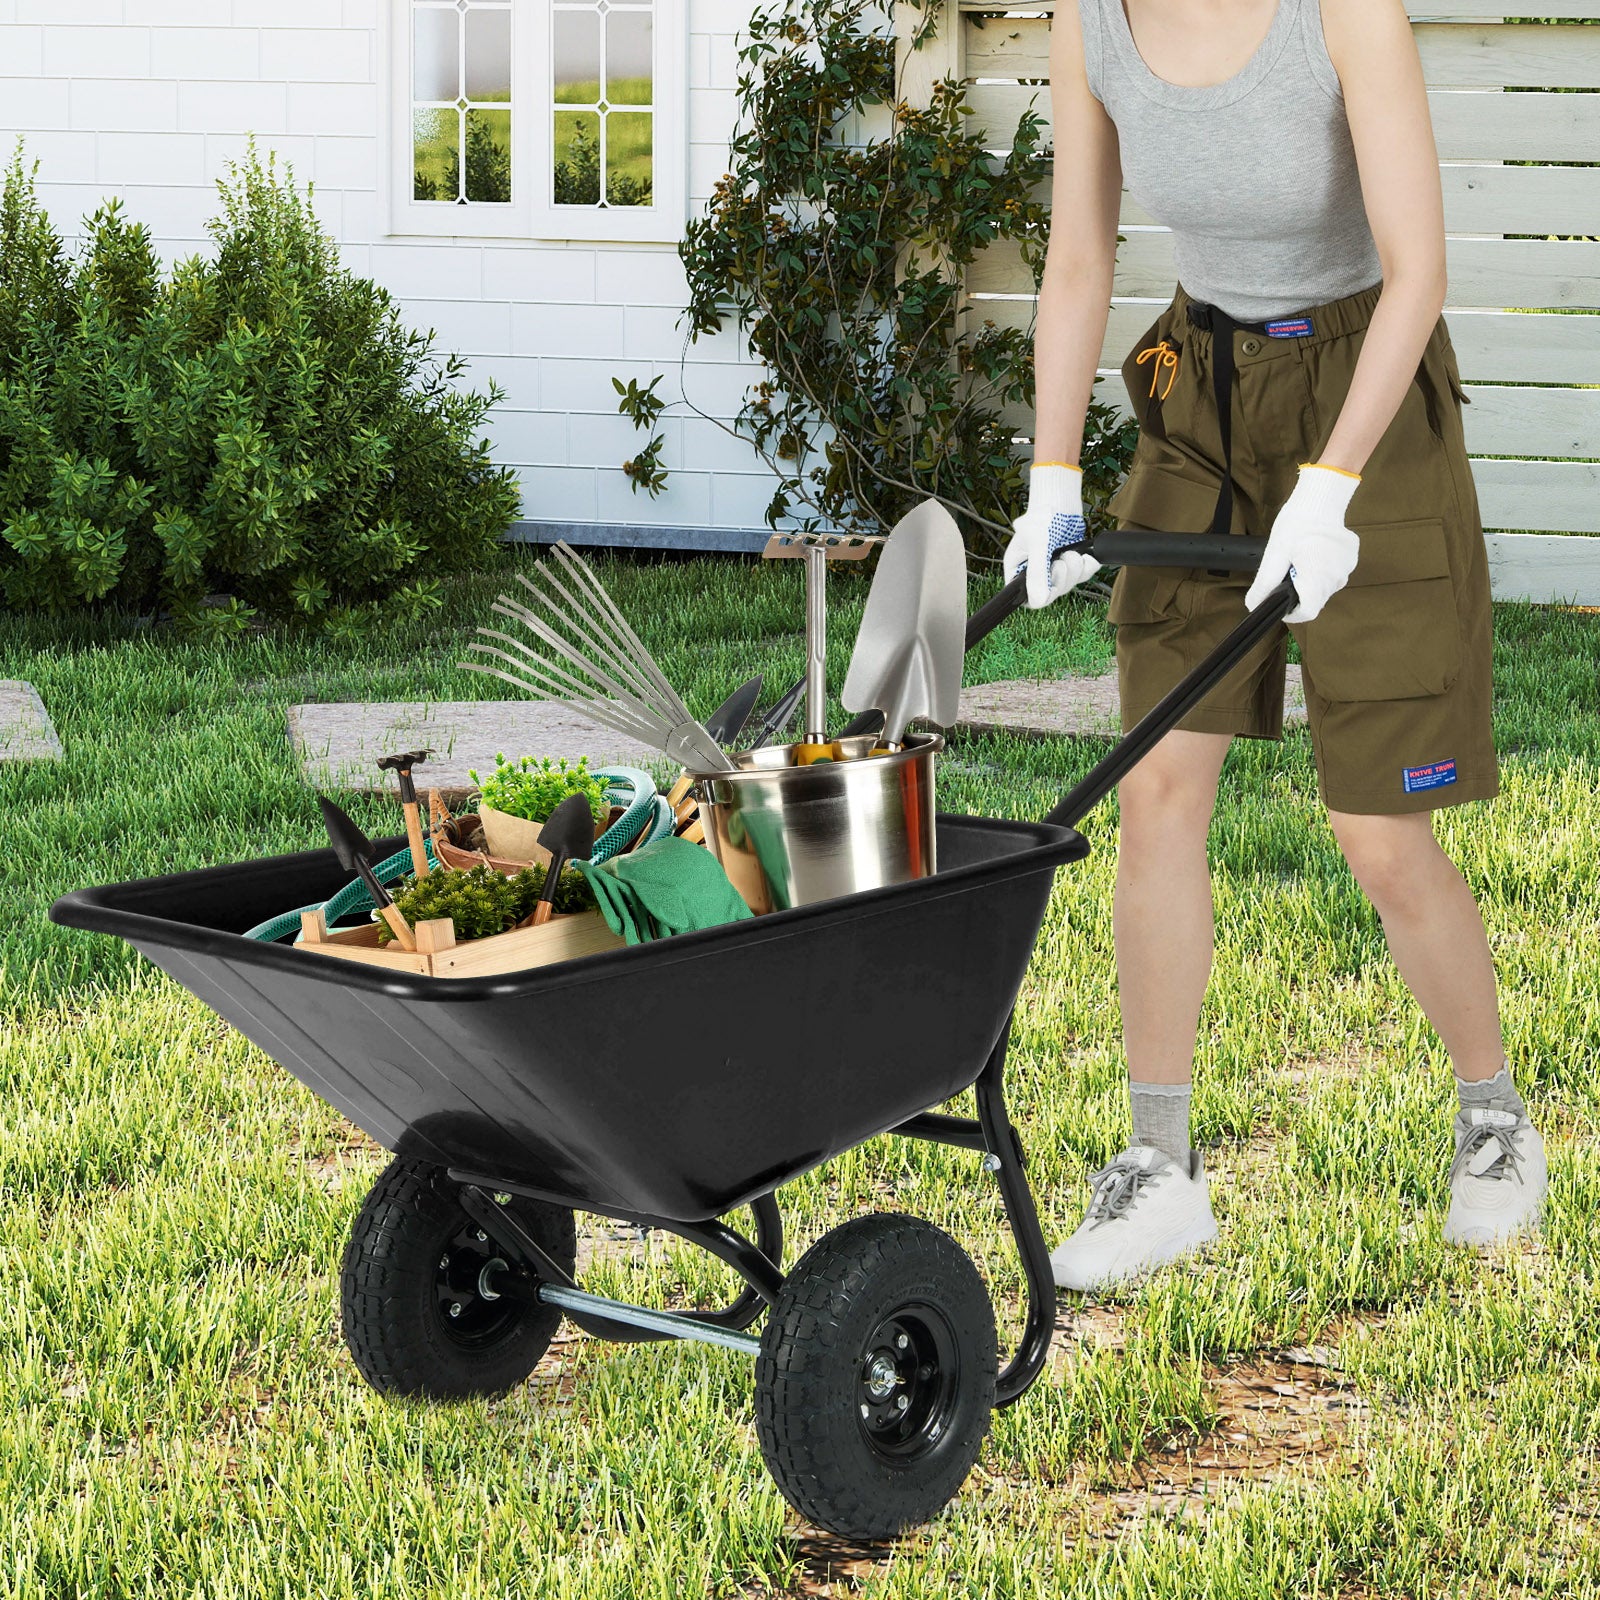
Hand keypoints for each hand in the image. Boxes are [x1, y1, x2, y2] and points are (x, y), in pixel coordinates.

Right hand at [1003, 462, 1102, 608]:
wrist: (1060, 502)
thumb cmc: (1042, 518)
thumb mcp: (1038, 544)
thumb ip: (1037, 573)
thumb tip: (1037, 601)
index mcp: (1019, 570)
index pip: (1027, 598)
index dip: (1042, 594)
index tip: (1052, 578)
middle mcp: (1034, 574)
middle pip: (1051, 594)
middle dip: (1063, 577)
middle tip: (1063, 559)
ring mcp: (1052, 570)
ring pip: (1068, 586)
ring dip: (1075, 570)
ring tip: (1072, 552)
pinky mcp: (1069, 566)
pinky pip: (1081, 577)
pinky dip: (1086, 567)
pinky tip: (1085, 555)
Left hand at [1244, 462, 1361, 622]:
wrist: (1320, 498)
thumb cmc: (1297, 524)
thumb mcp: (1274, 555)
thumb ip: (1265, 584)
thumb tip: (1254, 605)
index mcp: (1317, 579)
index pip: (1308, 613)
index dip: (1292, 613)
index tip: (1282, 604)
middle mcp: (1337, 577)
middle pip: (1315, 600)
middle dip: (1299, 592)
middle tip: (1288, 570)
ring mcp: (1347, 568)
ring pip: (1325, 587)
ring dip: (1311, 580)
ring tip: (1301, 558)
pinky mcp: (1351, 558)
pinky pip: (1334, 572)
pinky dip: (1323, 568)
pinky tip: (1314, 551)